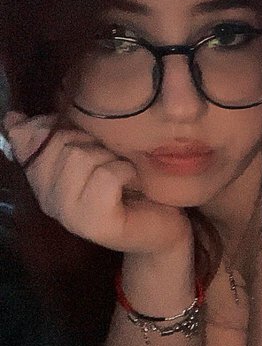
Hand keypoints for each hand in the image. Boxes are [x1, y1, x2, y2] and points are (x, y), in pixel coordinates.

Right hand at [3, 111, 191, 254]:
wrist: (162, 227)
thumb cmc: (129, 185)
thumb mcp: (93, 154)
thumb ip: (59, 137)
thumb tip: (13, 118)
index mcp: (42, 180)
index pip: (25, 139)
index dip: (53, 125)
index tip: (81, 133)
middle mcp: (48, 199)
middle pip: (61, 143)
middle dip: (93, 142)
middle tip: (111, 160)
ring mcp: (69, 214)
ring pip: (80, 157)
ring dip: (111, 158)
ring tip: (121, 173)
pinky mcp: (94, 223)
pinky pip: (106, 176)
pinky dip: (125, 172)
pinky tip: (131, 183)